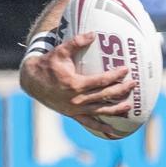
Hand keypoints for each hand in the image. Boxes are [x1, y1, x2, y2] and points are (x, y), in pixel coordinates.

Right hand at [19, 32, 135, 139]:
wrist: (32, 81)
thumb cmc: (48, 64)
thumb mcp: (60, 51)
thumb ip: (76, 42)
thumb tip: (93, 34)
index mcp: (75, 84)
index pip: (101, 80)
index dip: (115, 75)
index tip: (126, 69)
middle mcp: (76, 99)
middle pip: (104, 95)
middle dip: (121, 90)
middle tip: (133, 84)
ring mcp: (75, 109)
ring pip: (100, 110)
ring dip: (116, 109)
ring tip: (129, 106)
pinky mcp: (72, 115)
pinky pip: (89, 123)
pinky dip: (101, 128)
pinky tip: (113, 132)